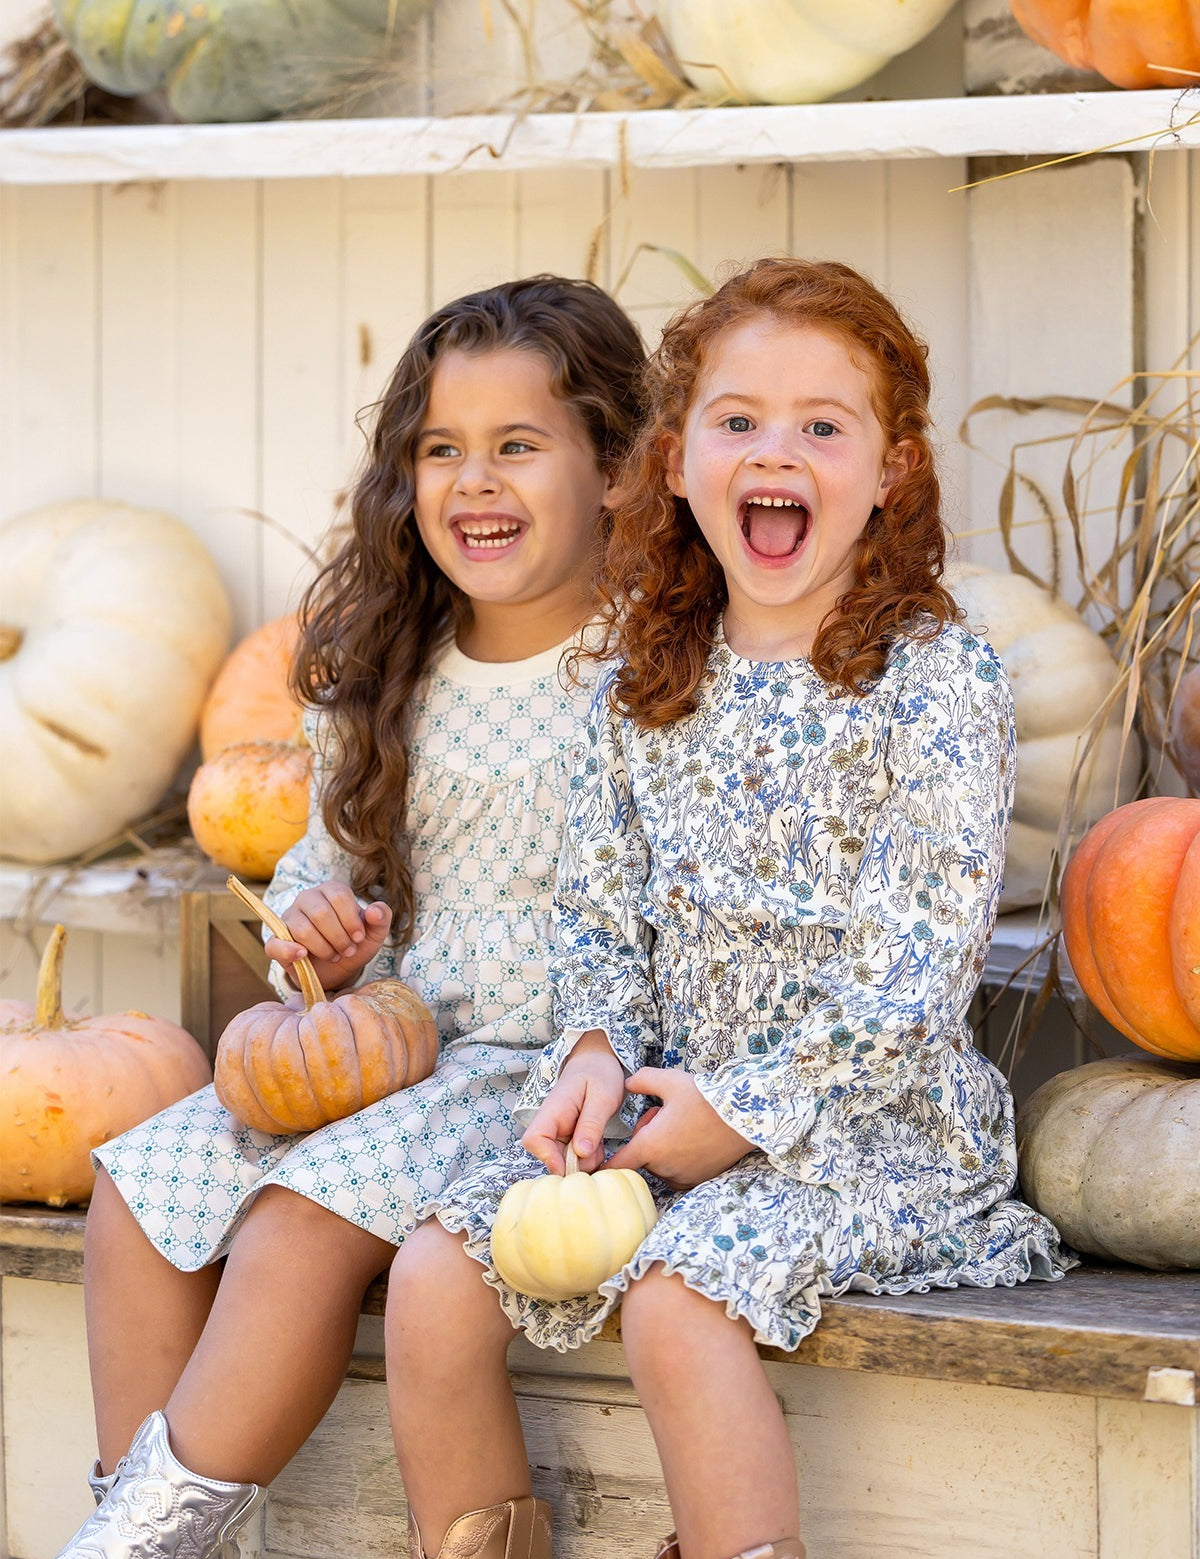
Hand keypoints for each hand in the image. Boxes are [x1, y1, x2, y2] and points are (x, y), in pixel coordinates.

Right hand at [263, 879, 392, 993]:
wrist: (338, 970)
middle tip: (348, 951)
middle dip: (339, 937)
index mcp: (331, 890)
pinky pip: (275, 944)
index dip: (351, 920)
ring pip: (302, 929)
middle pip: (321, 913)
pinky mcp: (276, 942)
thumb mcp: (375, 933)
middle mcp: (307, 899)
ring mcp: (289, 919)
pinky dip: (289, 951)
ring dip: (324, 948)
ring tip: (334, 956)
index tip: (359, 938)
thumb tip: (374, 910)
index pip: (339, 896)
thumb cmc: (355, 944)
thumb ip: (381, 917)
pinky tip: (304, 956)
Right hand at [521, 1031, 625, 1174]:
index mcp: (554, 1109)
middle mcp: (551, 1123)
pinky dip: (588, 1157)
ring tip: (600, 1143)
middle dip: (574, 1163)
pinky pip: (574, 1156)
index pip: (534, 1139)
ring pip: (563, 1160)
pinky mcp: (568, 1136)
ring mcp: (559, 1131)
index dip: (548, 1157)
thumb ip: (591, 1124)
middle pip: (550, 1156)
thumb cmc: (599, 1073)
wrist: (598, 1061)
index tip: (570, 1164)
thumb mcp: (602, 1097)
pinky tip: (598, 1144)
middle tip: (598, 1151)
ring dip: (584, 1161)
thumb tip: (581, 1153)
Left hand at [605, 1068, 754, 1189]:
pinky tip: (690, 1139)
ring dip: (661, 1151)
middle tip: (660, 1116)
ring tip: (679, 1126)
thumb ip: (641, 1080)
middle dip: (644, 1140)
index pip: (617, 1165)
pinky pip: (677, 1173)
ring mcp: (682, 1176)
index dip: (607, 1163)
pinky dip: (676, 1160)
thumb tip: (626, 1084)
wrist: (743, 1116)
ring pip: (659, 1166)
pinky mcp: (698, 1179)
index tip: (601, 1159)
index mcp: (650, 1145)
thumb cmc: (704, 1098)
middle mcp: (664, 1167)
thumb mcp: (669, 1080)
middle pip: (640, 1160)